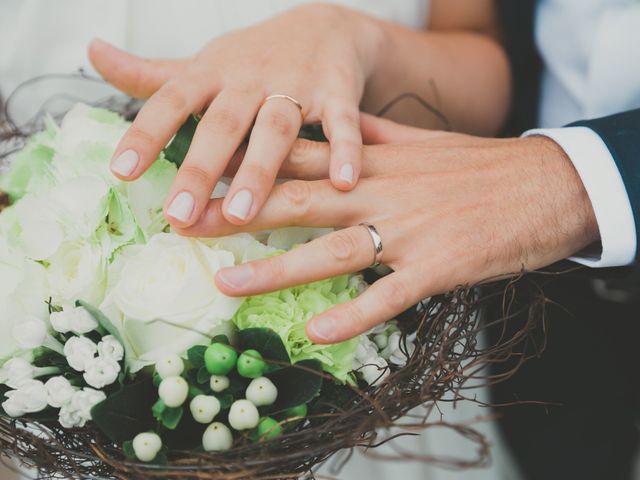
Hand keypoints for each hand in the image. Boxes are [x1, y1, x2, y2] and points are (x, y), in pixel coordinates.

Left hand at [89, 4, 383, 227]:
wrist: (323, 26)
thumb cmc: (254, 57)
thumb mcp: (202, 62)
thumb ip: (151, 73)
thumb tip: (94, 53)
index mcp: (212, 73)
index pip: (171, 100)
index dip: (145, 134)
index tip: (121, 173)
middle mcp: (250, 78)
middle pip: (223, 124)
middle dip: (200, 168)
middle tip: (180, 214)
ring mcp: (296, 85)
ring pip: (275, 129)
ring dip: (258, 169)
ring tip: (240, 214)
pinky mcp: (337, 93)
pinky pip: (342, 123)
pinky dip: (345, 149)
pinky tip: (343, 180)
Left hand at [177, 116, 598, 343]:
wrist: (546, 186)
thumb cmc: (480, 168)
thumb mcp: (422, 143)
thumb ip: (374, 138)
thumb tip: (341, 130)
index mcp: (374, 163)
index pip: (300, 159)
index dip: (248, 167)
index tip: (203, 176)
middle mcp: (381, 193)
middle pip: (298, 201)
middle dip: (239, 215)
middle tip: (189, 227)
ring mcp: (407, 232)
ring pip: (331, 251)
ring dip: (276, 270)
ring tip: (229, 284)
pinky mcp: (437, 267)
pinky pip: (387, 296)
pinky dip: (353, 315)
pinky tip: (317, 332)